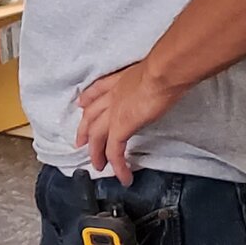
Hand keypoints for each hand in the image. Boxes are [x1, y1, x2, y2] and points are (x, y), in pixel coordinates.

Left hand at [76, 62, 186, 185]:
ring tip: (98, 166)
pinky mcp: (121, 127)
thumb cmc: (164, 68)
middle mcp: (113, 96)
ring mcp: (114, 113)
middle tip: (80, 142)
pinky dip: (118, 165)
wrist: (162, 73)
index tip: (82, 105)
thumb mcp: (154, 71)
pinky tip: (122, 176)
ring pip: (98, 136)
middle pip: (92, 116)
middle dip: (85, 130)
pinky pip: (115, 151)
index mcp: (120, 82)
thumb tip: (162, 81)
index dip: (88, 99)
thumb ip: (151, 78)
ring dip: (96, 153)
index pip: (98, 91)